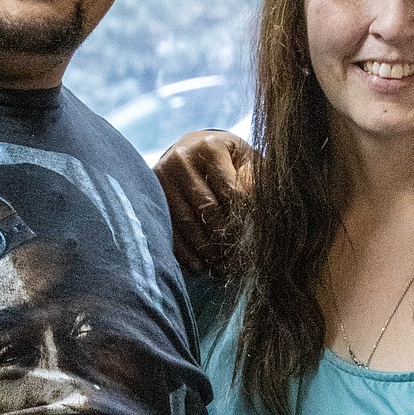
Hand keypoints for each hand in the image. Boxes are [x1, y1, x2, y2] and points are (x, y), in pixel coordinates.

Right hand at [153, 129, 253, 274]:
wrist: (194, 149)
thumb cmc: (230, 159)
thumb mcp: (246, 161)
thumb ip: (254, 182)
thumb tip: (260, 210)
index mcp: (210, 147)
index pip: (230, 192)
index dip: (243, 220)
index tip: (254, 240)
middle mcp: (181, 159)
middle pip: (207, 209)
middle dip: (225, 238)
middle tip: (239, 260)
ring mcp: (163, 177)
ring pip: (186, 223)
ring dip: (206, 250)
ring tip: (223, 267)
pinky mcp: (153, 194)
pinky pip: (169, 229)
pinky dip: (185, 253)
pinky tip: (201, 267)